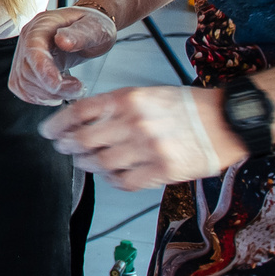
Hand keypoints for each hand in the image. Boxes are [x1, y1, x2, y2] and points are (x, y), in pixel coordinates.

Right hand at [8, 5, 119, 103]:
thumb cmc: (92, 26)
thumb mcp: (95, 27)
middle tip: (78, 88)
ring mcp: (24, 56)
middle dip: (53, 87)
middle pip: (27, 72)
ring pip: (25, 85)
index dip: (42, 69)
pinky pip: (25, 91)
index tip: (57, 84)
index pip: (32, 49)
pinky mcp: (26, 71)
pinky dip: (42, 98)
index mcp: (41, 26)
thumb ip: (80, 34)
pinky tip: (60, 93)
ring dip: (50, 94)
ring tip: (73, 89)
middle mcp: (27, 40)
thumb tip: (62, 40)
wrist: (89, 32)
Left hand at [40, 86, 240, 190]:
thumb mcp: (148, 94)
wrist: (227, 121)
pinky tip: (113, 175)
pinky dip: (113, 180)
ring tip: (86, 162)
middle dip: (68, 146)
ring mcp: (148, 149)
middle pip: (84, 139)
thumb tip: (85, 118)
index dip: (58, 123)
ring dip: (88, 164)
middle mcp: (135, 123)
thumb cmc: (188, 107)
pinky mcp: (162, 171)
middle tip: (64, 148)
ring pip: (101, 163)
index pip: (80, 112)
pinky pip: (125, 181)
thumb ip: (117, 106)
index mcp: (129, 99)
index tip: (48, 131)